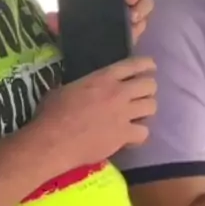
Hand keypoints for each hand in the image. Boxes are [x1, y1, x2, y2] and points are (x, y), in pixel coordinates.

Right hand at [32, 56, 156, 175]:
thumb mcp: (66, 88)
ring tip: (137, 116)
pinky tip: (131, 138)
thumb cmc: (52, 113)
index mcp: (103, 77)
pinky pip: (144, 132)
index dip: (146, 65)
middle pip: (150, 85)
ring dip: (146, 111)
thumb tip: (82, 88)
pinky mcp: (124, 135)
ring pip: (152, 107)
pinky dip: (139, 135)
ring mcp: (123, 114)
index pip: (134, 64)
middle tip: (140, 97)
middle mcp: (118, 92)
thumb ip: (83, 85)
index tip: (150, 67)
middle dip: (148, 90)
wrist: (53, 140)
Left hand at [45, 0, 153, 45]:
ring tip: (133, 17)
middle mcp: (121, 2)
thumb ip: (59, 21)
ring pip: (145, 5)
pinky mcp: (135, 33)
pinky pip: (143, 25)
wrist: (85, 58)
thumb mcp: (67, 26)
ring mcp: (131, 17)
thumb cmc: (77, 36)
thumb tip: (52, 18)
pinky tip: (134, 29)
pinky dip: (140, 26)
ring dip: (142, 8)